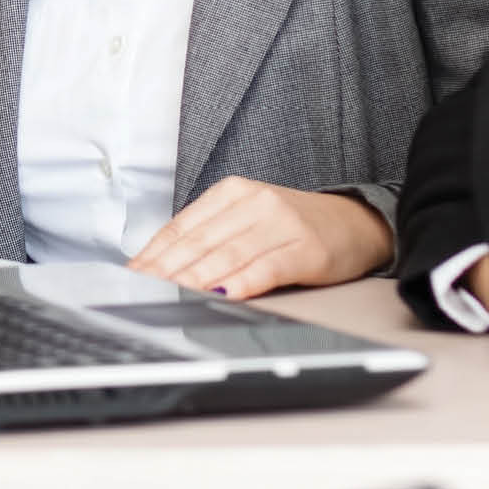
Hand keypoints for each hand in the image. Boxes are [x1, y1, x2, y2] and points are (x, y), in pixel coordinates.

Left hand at [126, 177, 393, 297]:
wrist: (356, 223)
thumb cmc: (293, 227)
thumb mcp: (246, 220)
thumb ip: (208, 237)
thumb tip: (160, 267)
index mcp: (231, 193)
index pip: (181, 226)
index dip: (153, 254)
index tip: (132, 277)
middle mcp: (253, 202)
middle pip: (200, 241)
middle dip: (167, 270)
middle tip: (143, 292)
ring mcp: (281, 223)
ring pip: (228, 254)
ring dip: (197, 278)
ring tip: (173, 295)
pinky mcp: (305, 247)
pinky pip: (267, 266)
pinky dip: (243, 282)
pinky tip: (225, 295)